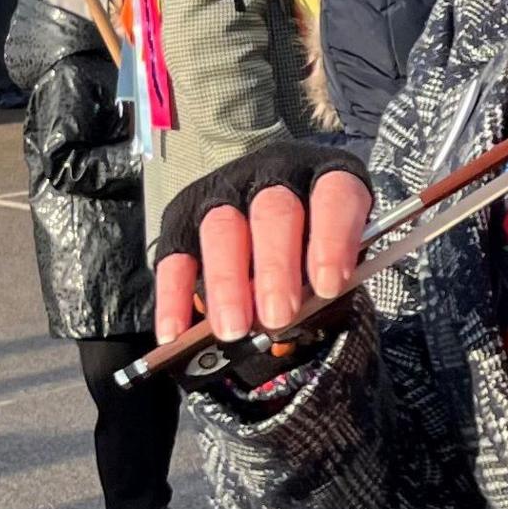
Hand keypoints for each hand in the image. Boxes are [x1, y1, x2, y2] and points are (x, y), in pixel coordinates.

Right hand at [150, 140, 373, 352]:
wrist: (273, 206)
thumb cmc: (314, 240)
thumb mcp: (332, 254)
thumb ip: (323, 286)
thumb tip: (297, 332)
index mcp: (325, 176)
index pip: (333, 196)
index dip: (332, 240)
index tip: (328, 286)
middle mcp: (273, 176)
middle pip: (273, 214)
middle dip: (275, 270)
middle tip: (277, 317)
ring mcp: (224, 193)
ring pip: (222, 230)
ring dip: (227, 284)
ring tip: (233, 329)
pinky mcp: (182, 218)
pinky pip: (175, 256)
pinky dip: (174, 296)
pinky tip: (176, 331)